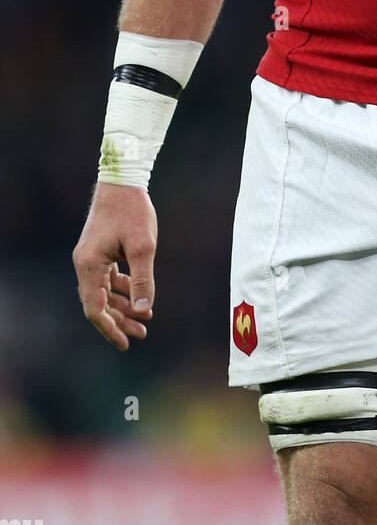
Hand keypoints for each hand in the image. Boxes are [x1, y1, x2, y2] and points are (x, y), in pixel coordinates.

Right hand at [73, 182, 156, 349]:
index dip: (110, 328)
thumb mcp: (143, 247)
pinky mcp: (98, 251)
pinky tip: (138, 295)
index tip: (125, 343)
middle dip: (119, 320)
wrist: (122, 181)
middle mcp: (84, 264)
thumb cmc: (132, 211)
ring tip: (144, 318)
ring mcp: (90, 257)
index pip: (95, 308)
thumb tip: (143, 310)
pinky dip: (121, 289)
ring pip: (103, 292)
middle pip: (98, 303)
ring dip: (122, 306)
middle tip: (141, 333)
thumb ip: (143, 280)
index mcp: (89, 265)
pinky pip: (107, 278)